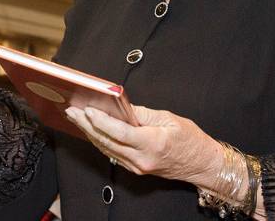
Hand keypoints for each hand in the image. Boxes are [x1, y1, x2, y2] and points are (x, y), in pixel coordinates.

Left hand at [64, 104, 221, 186]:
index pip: (120, 132)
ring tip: (76, 118)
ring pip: (107, 149)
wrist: (202, 164)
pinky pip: (113, 154)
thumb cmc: (190, 140)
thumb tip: (121, 106)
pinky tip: (91, 130)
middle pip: (108, 141)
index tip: (88, 109)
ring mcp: (138, 166)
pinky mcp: (136, 168)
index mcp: (152, 144)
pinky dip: (100, 141)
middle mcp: (142, 159)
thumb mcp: (169, 119)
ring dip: (89, 133)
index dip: (101, 121)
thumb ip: (143, 113)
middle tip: (73, 111)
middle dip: (87, 125)